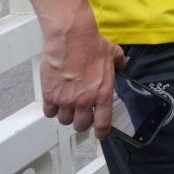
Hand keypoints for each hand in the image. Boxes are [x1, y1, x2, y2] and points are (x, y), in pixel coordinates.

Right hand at [39, 8, 124, 139]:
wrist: (71, 38)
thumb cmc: (91, 45)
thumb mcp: (113, 54)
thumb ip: (120, 63)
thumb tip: (124, 64)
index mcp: (103, 94)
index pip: (103, 123)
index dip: (102, 132)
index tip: (101, 134)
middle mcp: (84, 101)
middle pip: (81, 125)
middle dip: (82, 122)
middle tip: (81, 115)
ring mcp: (66, 100)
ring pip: (64, 120)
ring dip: (66, 116)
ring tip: (68, 106)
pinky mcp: (50, 95)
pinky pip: (49, 112)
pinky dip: (52, 109)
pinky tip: (55, 102)